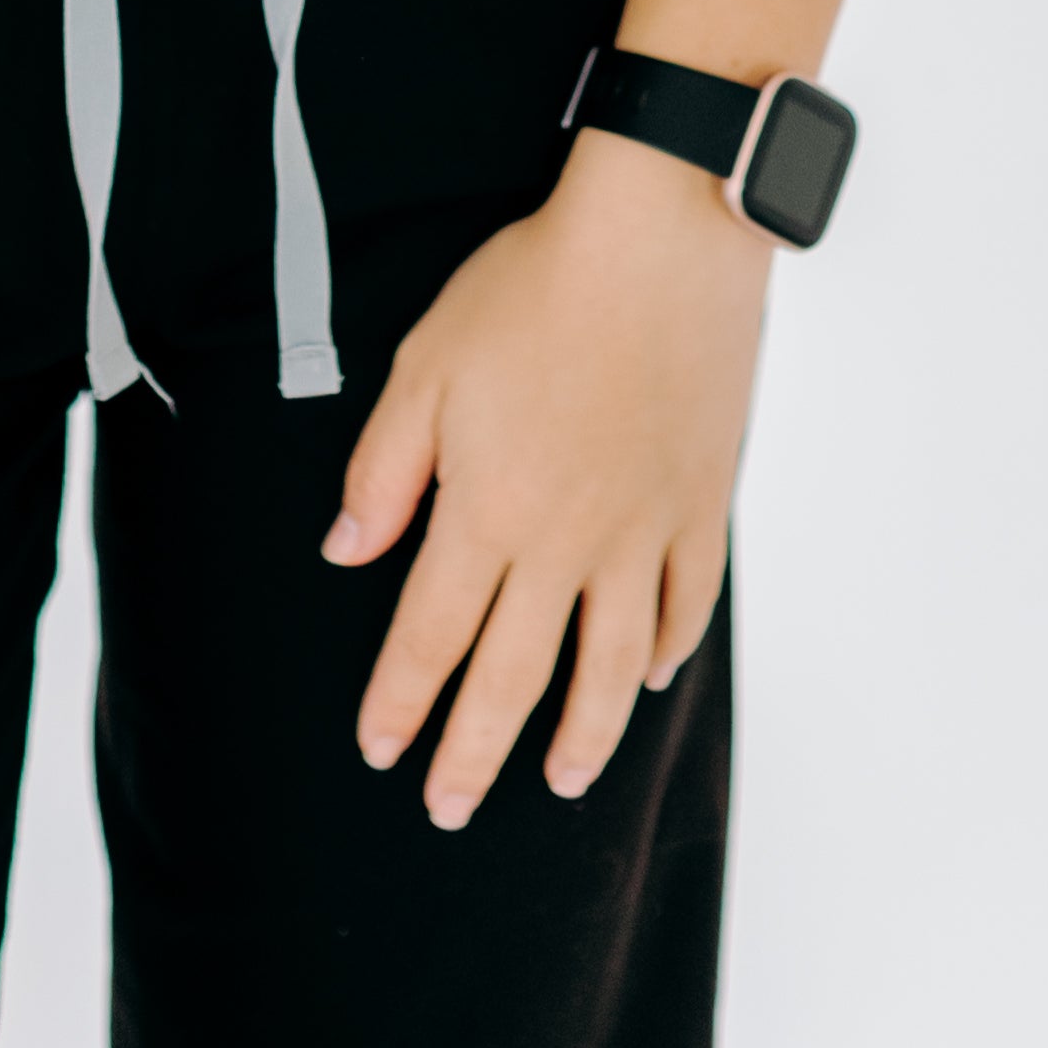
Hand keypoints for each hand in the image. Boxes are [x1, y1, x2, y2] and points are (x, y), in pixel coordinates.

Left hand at [323, 121, 769, 822]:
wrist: (657, 241)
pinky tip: (649, 678)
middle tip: (451, 806)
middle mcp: (564, 543)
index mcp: (486, 511)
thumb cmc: (531, 289)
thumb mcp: (425, 364)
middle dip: (474, 753)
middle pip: (513, 677)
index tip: (381, 749)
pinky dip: (667, 653)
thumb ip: (384, 469)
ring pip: (610, 668)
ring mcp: (641, 532)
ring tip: (562, 779)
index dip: (400, 701)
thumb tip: (348, 553)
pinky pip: (685, 605)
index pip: (430, 637)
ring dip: (582, 736)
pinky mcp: (700, 505)